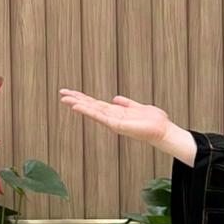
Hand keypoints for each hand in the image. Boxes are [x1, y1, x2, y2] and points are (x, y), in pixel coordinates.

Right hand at [59, 89, 192, 164]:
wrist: (162, 131)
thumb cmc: (153, 121)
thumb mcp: (137, 107)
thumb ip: (126, 103)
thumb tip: (115, 98)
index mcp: (115, 113)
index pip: (96, 104)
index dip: (83, 98)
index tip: (71, 93)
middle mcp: (111, 118)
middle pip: (90, 107)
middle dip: (76, 100)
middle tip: (61, 94)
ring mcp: (112, 122)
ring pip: (91, 111)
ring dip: (78, 104)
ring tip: (64, 99)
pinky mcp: (116, 125)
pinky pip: (99, 117)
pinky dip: (88, 111)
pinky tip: (78, 106)